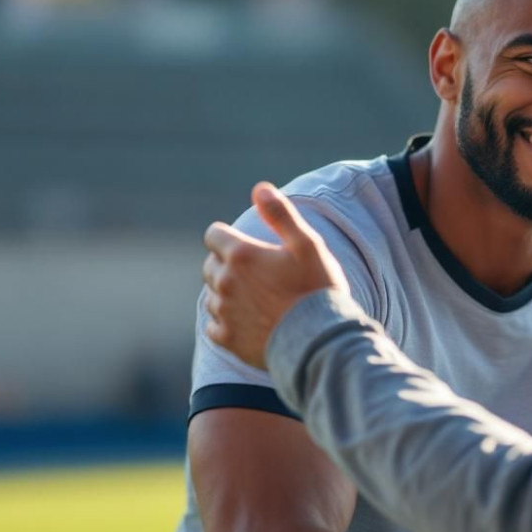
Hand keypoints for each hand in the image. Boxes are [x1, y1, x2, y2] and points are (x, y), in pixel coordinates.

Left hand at [203, 182, 349, 369]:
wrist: (320, 342)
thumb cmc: (317, 290)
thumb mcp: (307, 245)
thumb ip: (281, 215)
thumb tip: (259, 188)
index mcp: (241, 255)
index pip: (213, 235)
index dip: (228, 237)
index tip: (247, 246)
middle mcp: (225, 282)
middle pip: (211, 265)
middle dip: (227, 265)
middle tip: (258, 274)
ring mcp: (224, 312)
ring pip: (212, 295)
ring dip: (227, 294)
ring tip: (258, 300)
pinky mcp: (227, 339)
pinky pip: (214, 326)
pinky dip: (226, 322)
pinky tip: (249, 322)